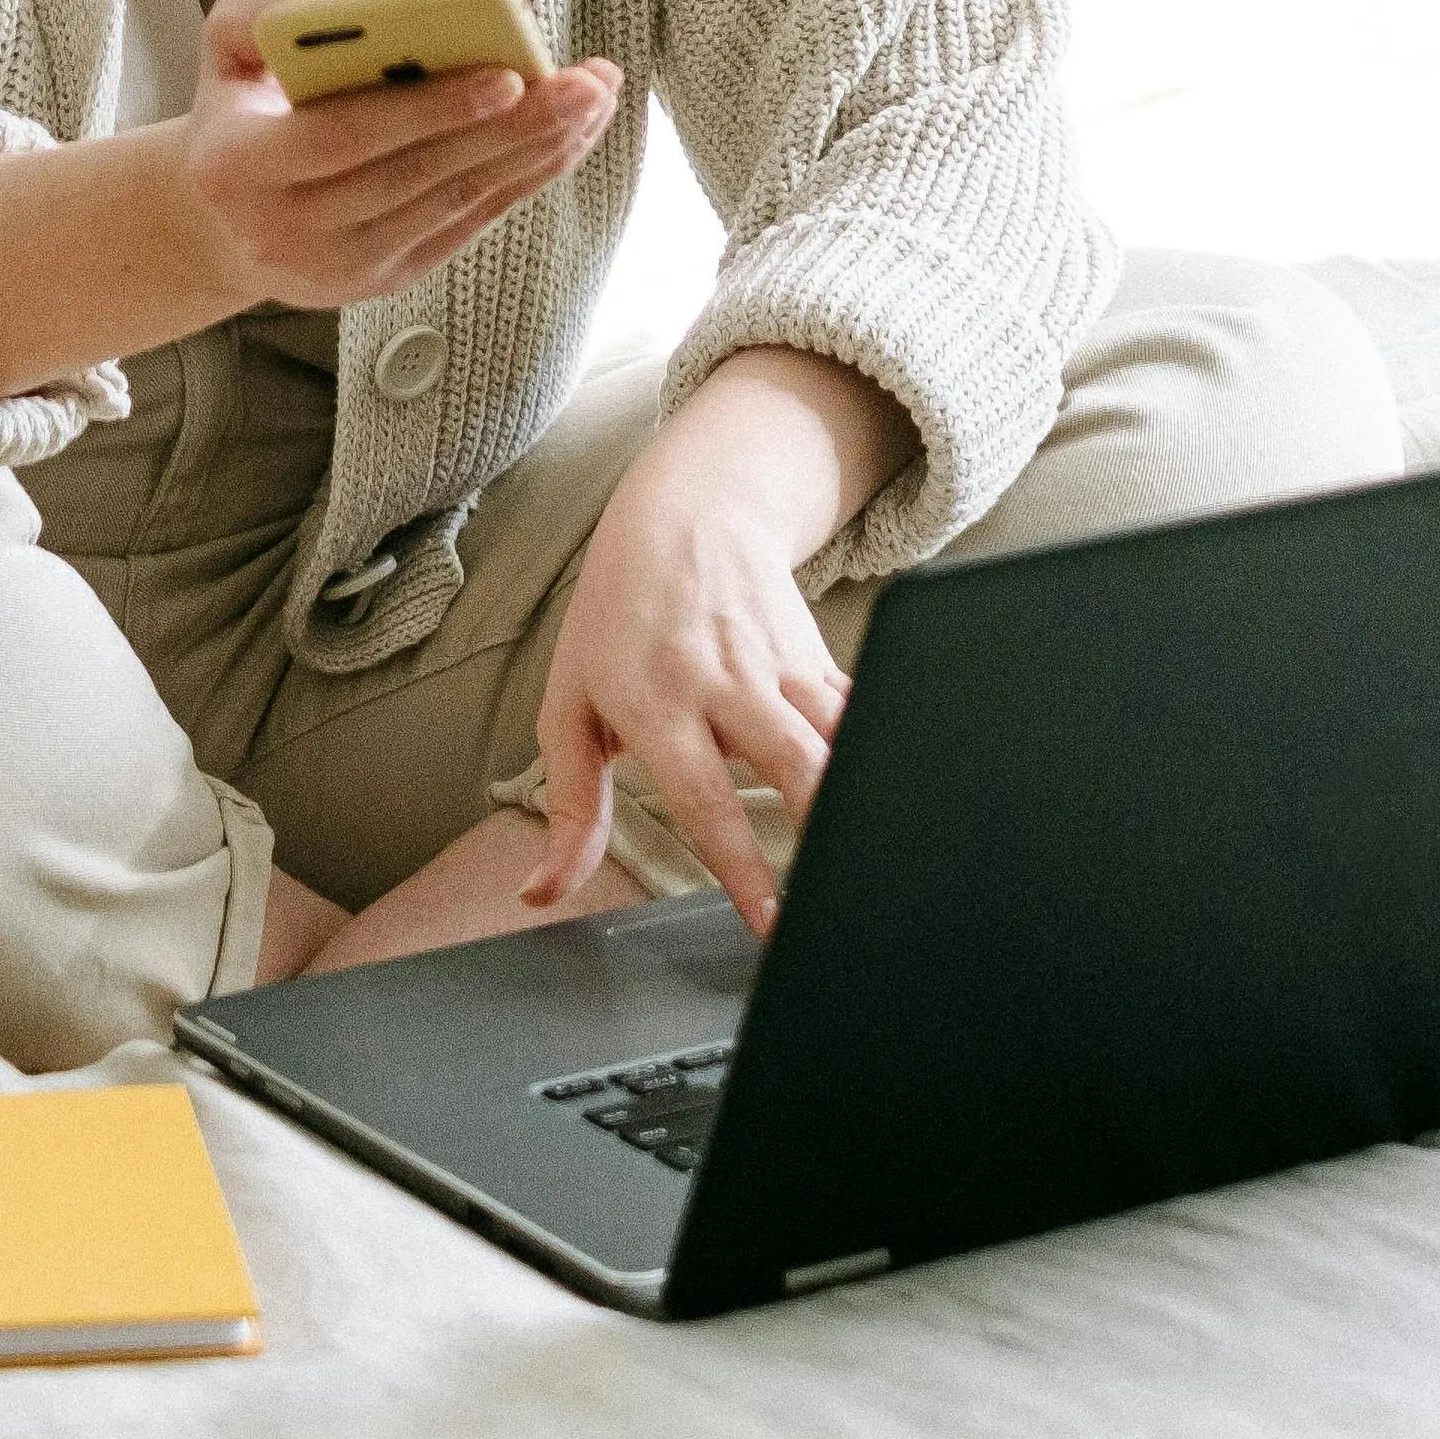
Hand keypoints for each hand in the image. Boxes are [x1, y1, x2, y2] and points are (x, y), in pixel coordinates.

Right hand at [174, 0, 620, 312]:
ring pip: (453, 201)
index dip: (426, 110)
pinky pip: (466, 223)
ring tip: (593, 98)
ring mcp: (341, 265)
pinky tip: (568, 136)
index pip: (344, 138)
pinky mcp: (384, 279)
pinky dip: (522, 178)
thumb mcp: (223, 49)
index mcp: (241, 167)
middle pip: (416, 175)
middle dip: (510, 128)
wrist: (221, 220)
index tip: (504, 74)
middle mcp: (289, 230)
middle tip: (583, 84)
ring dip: (533, 150)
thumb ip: (261, 14)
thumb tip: (343, 5)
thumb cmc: (240, 112)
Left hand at [522, 353, 909, 931]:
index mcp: (657, 705)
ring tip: (878, 855)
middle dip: (824, 827)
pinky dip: (877, 748)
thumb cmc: (614, 622)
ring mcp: (777, 663)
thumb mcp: (569, 707)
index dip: (743, 867)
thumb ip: (569, 809)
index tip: (770, 923)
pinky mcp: (815, 653)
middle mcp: (723, 683)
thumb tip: (539, 892)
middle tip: (842, 895)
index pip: (706, 800)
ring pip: (837, 731)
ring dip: (860, 792)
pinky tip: (900, 793)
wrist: (681, 515)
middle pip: (792, 759)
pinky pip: (856, 706)